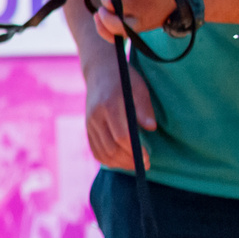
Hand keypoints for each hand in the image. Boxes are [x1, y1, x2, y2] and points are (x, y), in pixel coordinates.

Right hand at [82, 52, 158, 169]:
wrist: (99, 71)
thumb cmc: (124, 79)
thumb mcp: (139, 88)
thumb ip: (144, 108)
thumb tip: (151, 128)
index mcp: (109, 106)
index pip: (121, 136)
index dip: (135, 151)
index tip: (147, 158)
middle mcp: (96, 117)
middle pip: (110, 147)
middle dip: (128, 161)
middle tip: (144, 166)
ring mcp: (89, 123)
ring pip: (102, 152)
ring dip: (119, 163)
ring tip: (134, 166)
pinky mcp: (87, 128)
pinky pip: (95, 150)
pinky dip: (107, 159)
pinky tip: (120, 161)